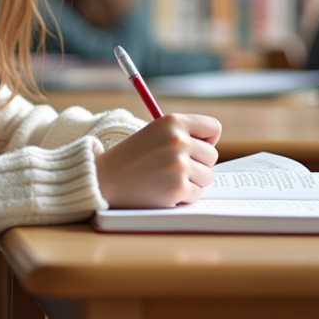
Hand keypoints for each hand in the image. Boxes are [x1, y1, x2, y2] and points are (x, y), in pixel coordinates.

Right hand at [94, 114, 221, 208]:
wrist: (105, 178)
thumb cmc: (131, 156)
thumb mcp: (155, 132)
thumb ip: (183, 134)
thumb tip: (212, 145)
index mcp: (173, 121)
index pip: (213, 127)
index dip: (207, 139)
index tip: (195, 147)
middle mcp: (178, 140)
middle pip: (212, 156)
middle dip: (197, 164)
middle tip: (173, 167)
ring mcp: (179, 165)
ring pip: (207, 177)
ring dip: (191, 181)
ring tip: (166, 178)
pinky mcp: (178, 188)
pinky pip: (197, 194)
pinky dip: (183, 196)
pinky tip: (163, 190)